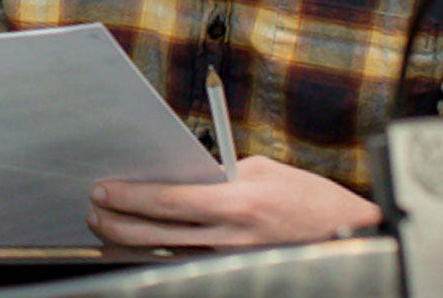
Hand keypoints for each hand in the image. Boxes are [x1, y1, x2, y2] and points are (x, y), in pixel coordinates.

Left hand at [90, 156, 381, 246]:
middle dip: (117, 222)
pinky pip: (184, 266)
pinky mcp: (234, 271)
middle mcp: (230, 236)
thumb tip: (181, 174)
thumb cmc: (308, 199)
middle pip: (156, 233)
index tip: (104, 189)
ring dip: (128, 244)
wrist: (347, 236)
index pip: (168, 200)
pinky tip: (137, 252)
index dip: (129, 196)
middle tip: (94, 210)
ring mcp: (230, 259)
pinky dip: (155, 259)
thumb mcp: (264, 171)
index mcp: (237, 202)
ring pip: (164, 256)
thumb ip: (219, 174)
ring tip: (106, 231)